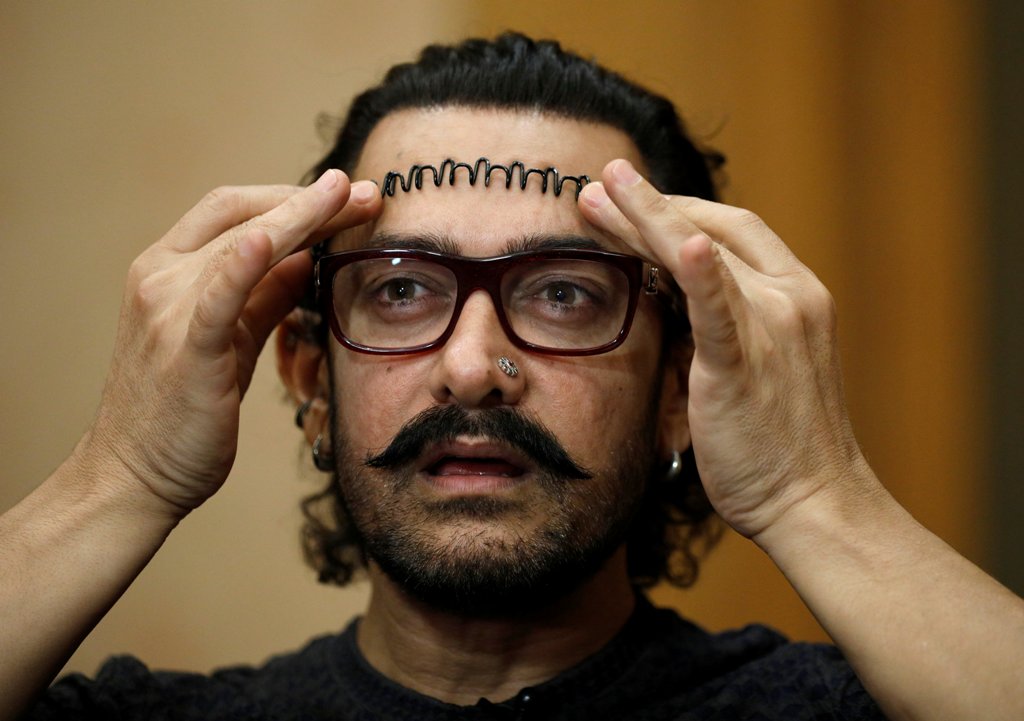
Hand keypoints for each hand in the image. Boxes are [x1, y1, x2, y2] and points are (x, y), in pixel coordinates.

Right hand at [81, 170, 381, 518]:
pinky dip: (244, 264)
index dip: (291, 195)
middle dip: (309, 200)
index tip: (344, 194)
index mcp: (165, 270)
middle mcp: (159, 277)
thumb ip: (263, 295)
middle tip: (367, 192)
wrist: (134, 475)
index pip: (232, 209)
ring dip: (303, 218)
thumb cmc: (183, 410)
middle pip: (244, 216)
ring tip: (354, 201)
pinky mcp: (187, 350)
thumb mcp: (231, 339)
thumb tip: (305, 257)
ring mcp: (167, 310)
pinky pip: (218, 298)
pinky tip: (276, 238)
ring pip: (241, 245)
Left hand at [579, 159, 874, 538]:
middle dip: (650, 205)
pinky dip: (698, 273)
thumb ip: (720, 329)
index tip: (635, 204)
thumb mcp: (754, 368)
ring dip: (646, 220)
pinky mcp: (745, 365)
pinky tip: (680, 242)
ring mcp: (773, 326)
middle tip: (599, 184)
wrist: (814, 501)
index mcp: (795, 295)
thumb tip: (673, 307)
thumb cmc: (779, 445)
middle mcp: (790, 297)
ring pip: (702, 254)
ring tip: (598, 197)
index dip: (679, 211)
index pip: (733, 231)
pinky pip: (718, 310)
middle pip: (711, 230)